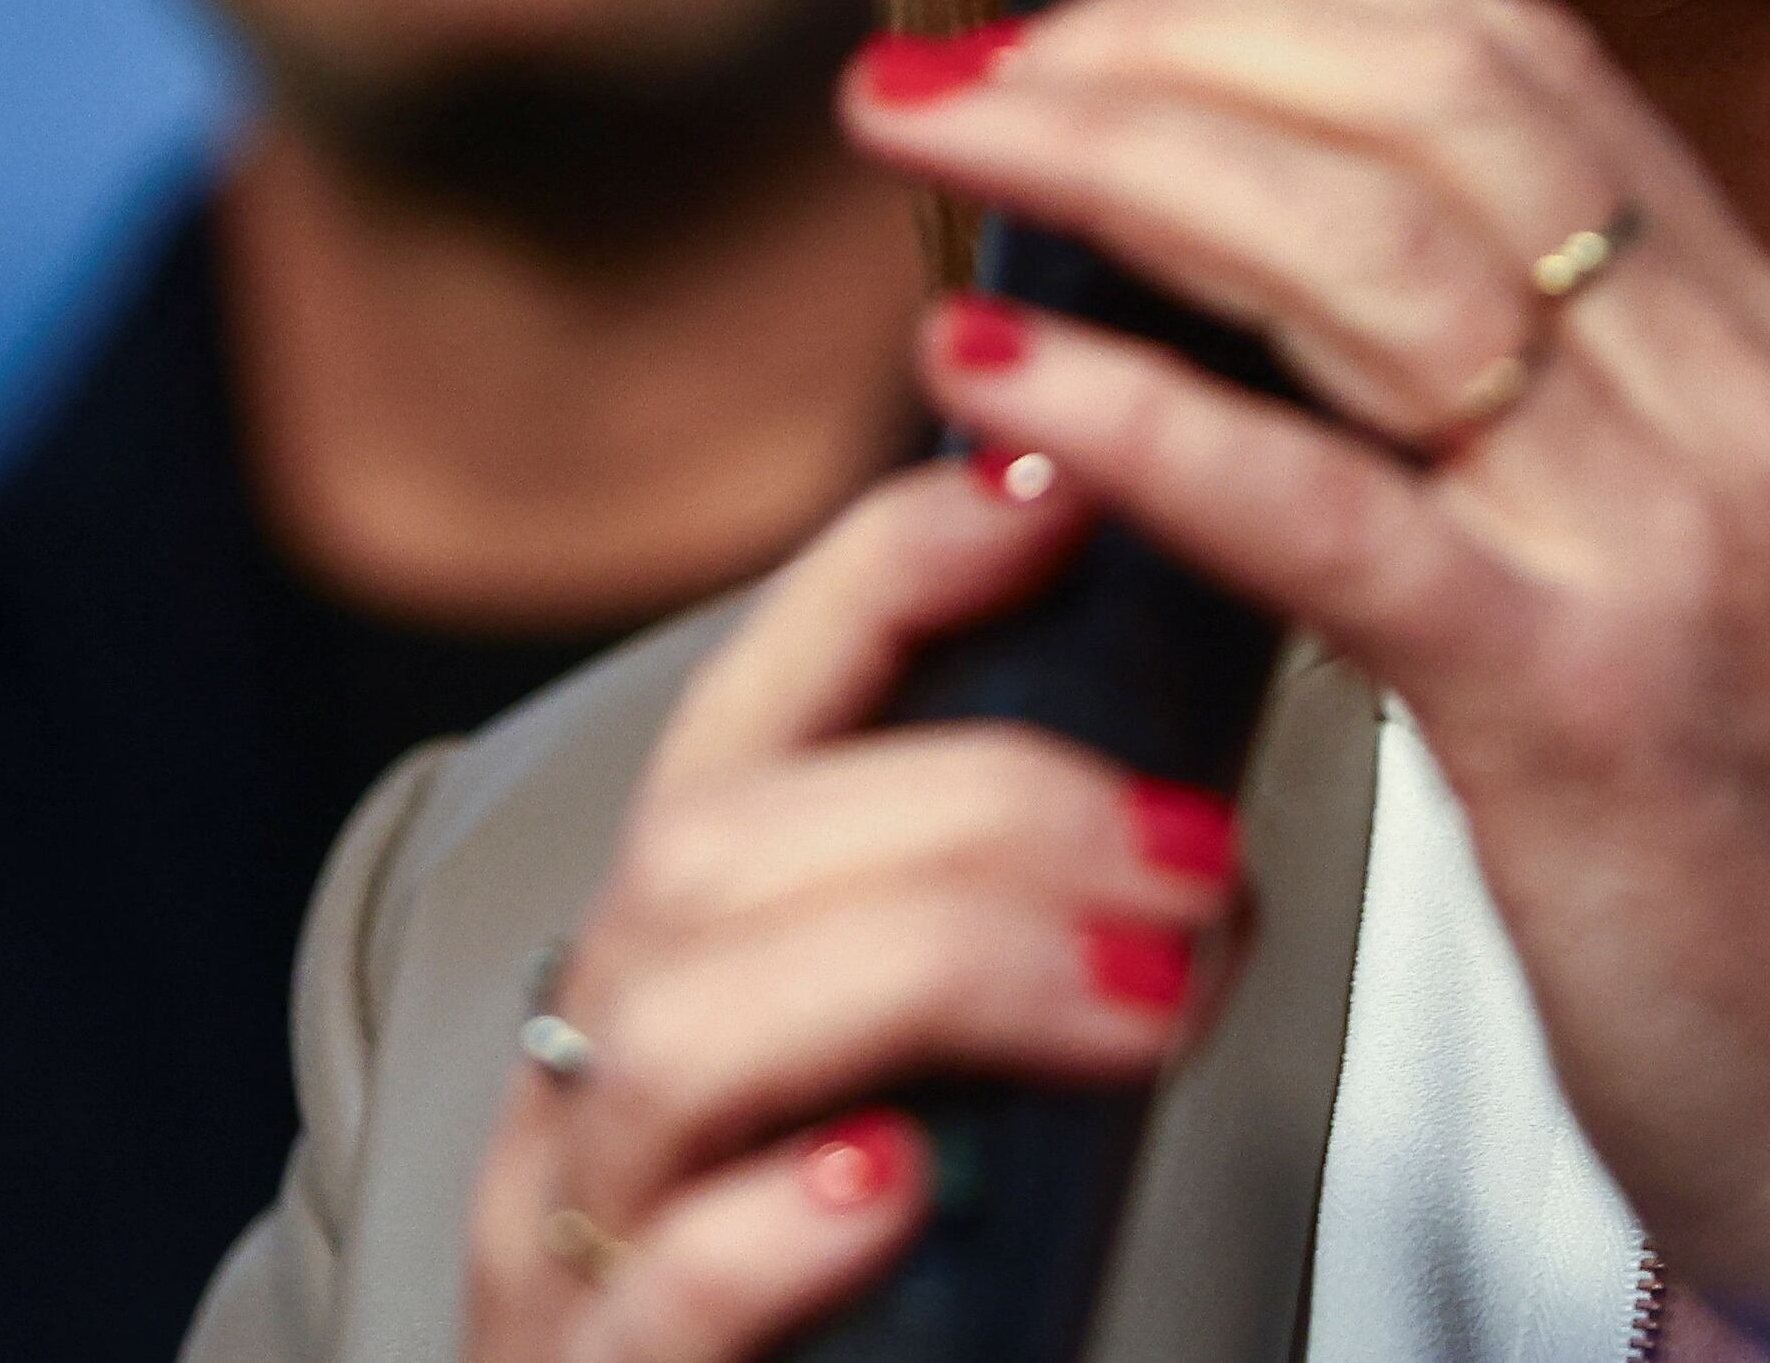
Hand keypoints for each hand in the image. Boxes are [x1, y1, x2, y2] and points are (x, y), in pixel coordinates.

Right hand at [462, 454, 1248, 1361]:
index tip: (1046, 490)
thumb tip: (1188, 763)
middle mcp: (595, 1082)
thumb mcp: (938, 1094)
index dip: (881, 576)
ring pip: (675, 1038)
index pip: (752, 708)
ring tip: (1149, 989)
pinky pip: (647, 1302)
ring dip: (930, 975)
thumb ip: (999, 938)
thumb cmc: (884, 1334)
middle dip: (971, 806)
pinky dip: (771, 1232)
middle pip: (718, 852)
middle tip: (1200, 846)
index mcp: (685, 970)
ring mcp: (569, 1254)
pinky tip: (899, 1185)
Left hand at [844, 0, 1769, 1360]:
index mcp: (1759, 357)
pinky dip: (1138, 413)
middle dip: (1170, 37)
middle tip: (971, 34)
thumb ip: (1550, 420)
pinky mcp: (1579, 712)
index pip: (1520, 67)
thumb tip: (1307, 294)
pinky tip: (994, 360)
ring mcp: (1662, 548)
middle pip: (1428, 115)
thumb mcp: (1700, 579)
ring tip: (939, 137)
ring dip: (1113, 163)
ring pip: (1365, 261)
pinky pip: (1328, 511)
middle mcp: (1727, 409)